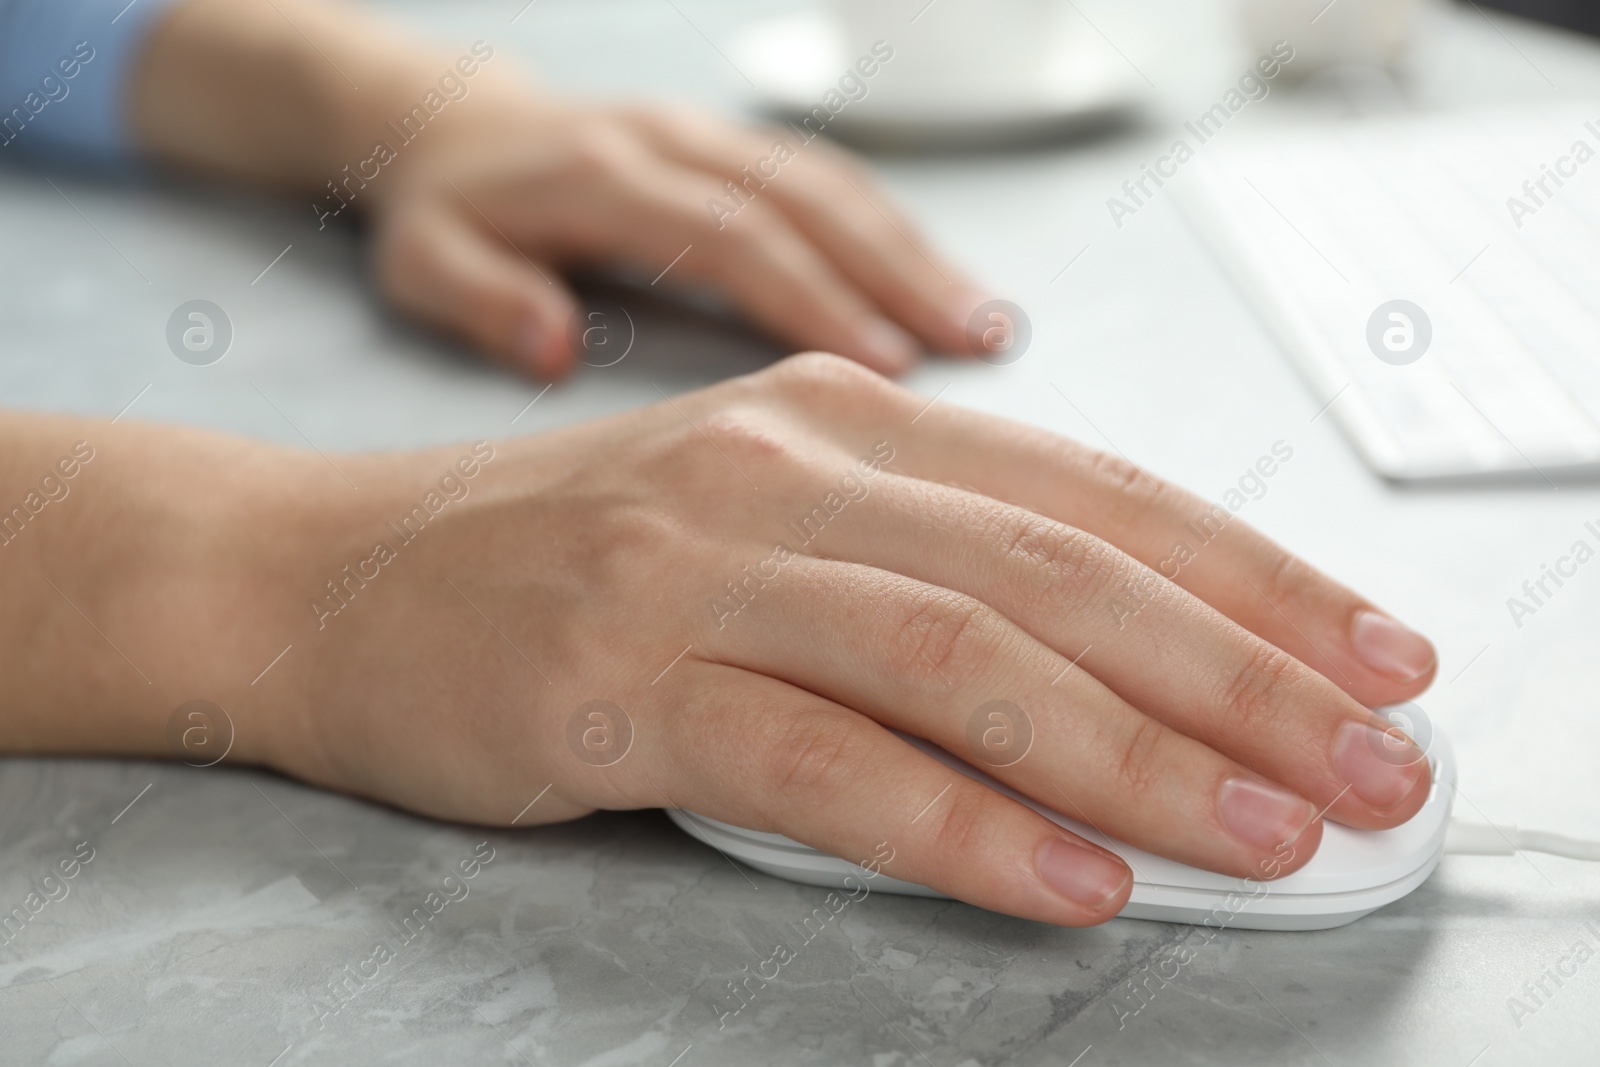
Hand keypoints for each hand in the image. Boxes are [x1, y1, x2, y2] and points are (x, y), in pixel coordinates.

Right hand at [240, 354, 1435, 926]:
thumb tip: (1113, 659)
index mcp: (837, 416)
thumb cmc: (565, 559)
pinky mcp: (617, 681)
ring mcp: (693, 568)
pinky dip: (962, 822)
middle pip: (1056, 572)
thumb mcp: (760, 513)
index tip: (1369, 652)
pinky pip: (823, 759)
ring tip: (1266, 834)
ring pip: (959, 657)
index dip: (1249, 575)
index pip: (1088, 494)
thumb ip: (918, 560)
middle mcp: (780, 467)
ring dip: (1136, 754)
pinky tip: (1071, 876)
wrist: (329, 575)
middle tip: (1371, 761)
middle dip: (1240, 675)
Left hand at [367, 94, 983, 379]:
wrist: (447, 122)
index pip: (731, 238)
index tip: (886, 367)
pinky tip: (941, 280)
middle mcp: (672, 140)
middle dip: (903, 271)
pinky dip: (893, 228)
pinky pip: (826, 174)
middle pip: (809, 198)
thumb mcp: (422, 263)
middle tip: (980, 342)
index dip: (814, 298)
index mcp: (604, 175)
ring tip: (989, 320)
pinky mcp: (730, 142)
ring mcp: (709, 133)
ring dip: (917, 249)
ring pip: (833, 181)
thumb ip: (483, 302)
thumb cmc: (445, 213)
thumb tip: (554, 348)